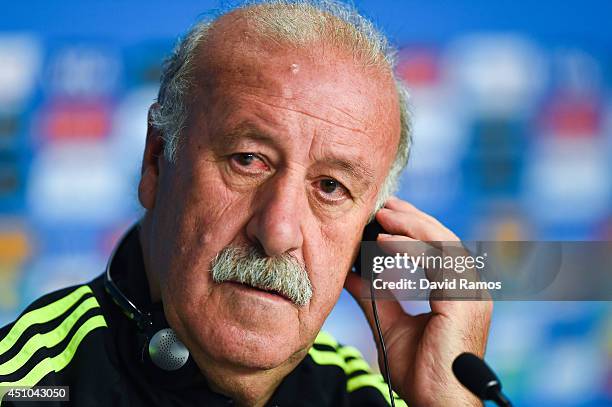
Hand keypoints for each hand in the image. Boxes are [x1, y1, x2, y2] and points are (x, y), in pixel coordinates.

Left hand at [345, 196, 492, 406]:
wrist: (435, 403)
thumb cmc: (419, 373)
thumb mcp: (390, 325)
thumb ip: (375, 297)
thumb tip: (353, 274)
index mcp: (457, 293)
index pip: (439, 249)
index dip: (414, 228)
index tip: (387, 215)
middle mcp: (470, 289)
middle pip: (444, 239)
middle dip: (413, 219)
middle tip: (384, 207)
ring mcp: (471, 294)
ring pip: (444, 243)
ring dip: (411, 225)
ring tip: (382, 217)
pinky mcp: (464, 302)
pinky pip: (439, 261)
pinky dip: (411, 247)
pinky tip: (386, 242)